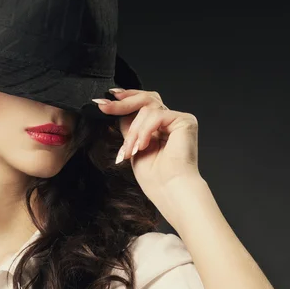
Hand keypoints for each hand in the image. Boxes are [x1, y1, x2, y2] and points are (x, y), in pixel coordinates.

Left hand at [92, 87, 201, 207]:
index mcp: (158, 127)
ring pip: (147, 109)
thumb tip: (116, 110)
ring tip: (131, 150)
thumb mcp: (132, 146)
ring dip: (134, 131)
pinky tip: (143, 146)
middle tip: (105, 106)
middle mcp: (169, 121)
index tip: (105, 101)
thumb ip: (129, 128)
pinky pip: (157, 115)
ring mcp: (177, 120)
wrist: (169, 189)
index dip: (125, 99)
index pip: (141, 104)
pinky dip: (145, 131)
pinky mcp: (185, 121)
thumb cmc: (155, 177)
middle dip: (123, 103)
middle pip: (146, 98)